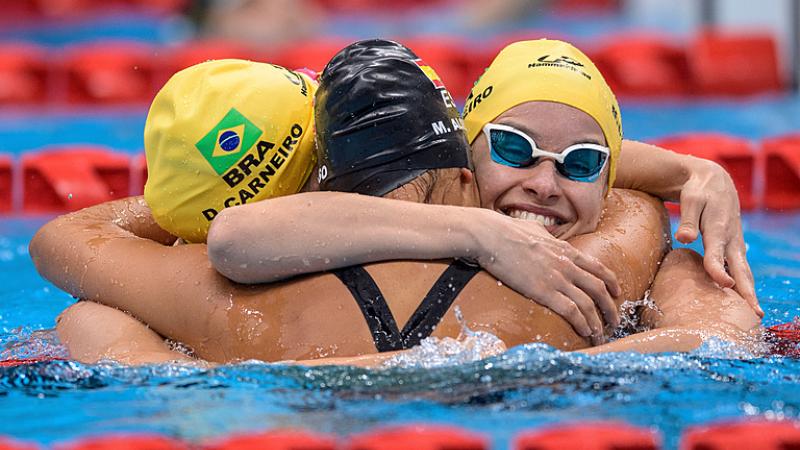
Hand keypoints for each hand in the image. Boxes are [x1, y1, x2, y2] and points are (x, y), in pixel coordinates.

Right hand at [474, 211, 621, 344]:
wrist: (492, 236)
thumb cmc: (508, 231)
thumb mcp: (535, 229)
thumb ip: (545, 235)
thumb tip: (543, 233)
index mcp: (566, 250)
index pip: (598, 268)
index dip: (611, 282)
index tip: (616, 293)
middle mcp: (567, 265)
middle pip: (599, 289)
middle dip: (610, 308)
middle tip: (614, 321)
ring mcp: (557, 279)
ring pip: (589, 304)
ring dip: (598, 322)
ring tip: (601, 334)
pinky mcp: (544, 291)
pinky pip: (571, 311)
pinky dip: (582, 323)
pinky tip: (585, 332)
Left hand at [674, 159, 761, 316]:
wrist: (715, 183)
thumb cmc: (698, 192)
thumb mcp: (691, 200)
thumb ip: (687, 219)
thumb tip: (683, 239)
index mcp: (718, 229)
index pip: (717, 253)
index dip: (718, 269)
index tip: (724, 284)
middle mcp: (731, 240)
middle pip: (740, 269)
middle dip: (747, 292)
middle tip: (754, 314)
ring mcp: (735, 245)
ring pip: (743, 272)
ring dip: (748, 292)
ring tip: (754, 314)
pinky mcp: (734, 248)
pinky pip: (740, 269)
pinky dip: (744, 285)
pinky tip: (742, 301)